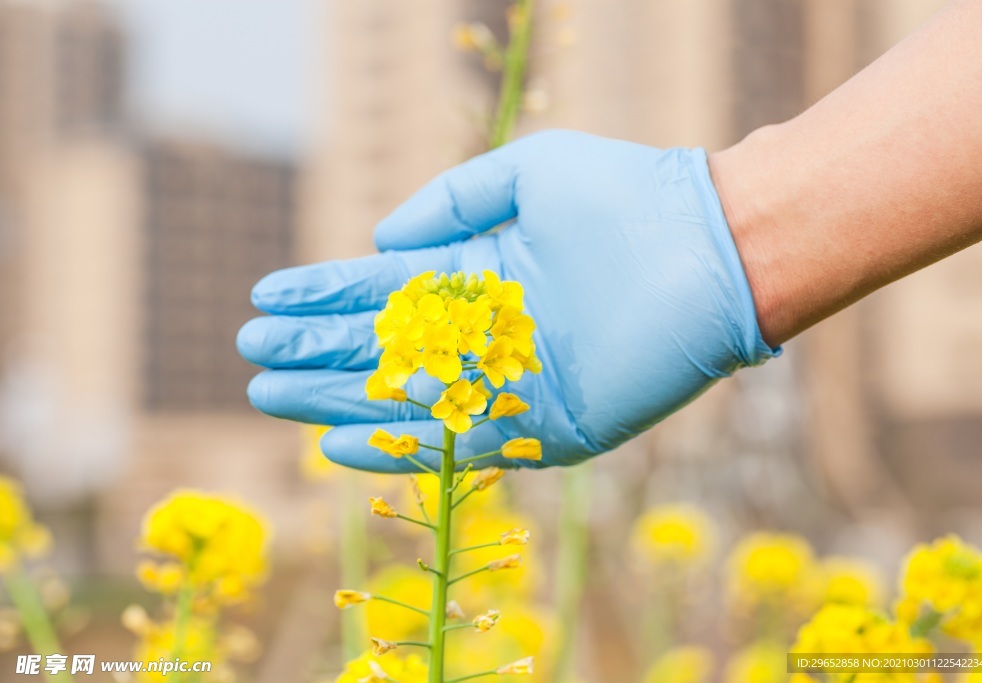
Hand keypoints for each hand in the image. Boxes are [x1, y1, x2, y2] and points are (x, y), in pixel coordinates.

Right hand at [237, 130, 776, 471]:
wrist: (712, 250)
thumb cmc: (626, 197)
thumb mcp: (528, 174)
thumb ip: (452, 201)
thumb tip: (381, 241)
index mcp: (481, 273)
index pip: (384, 289)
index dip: (322, 293)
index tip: (265, 296)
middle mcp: (489, 331)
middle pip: (383, 346)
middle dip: (314, 350)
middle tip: (252, 355)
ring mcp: (514, 381)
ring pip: (406, 396)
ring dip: (337, 399)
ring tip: (272, 392)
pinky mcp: (546, 425)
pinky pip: (460, 443)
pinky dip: (400, 446)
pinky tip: (340, 441)